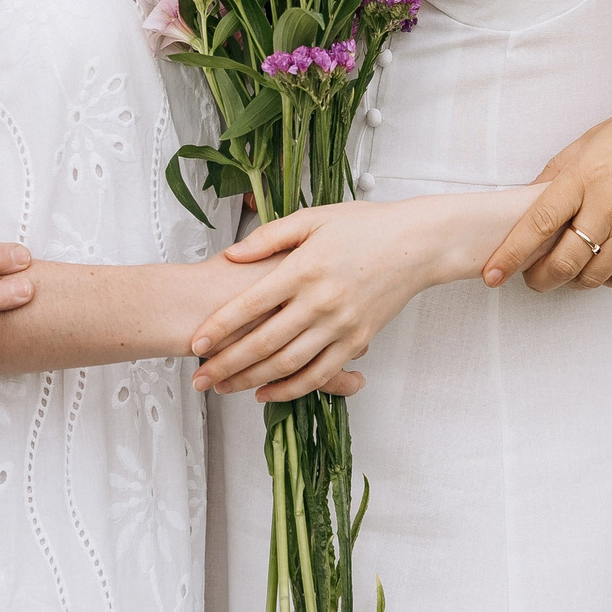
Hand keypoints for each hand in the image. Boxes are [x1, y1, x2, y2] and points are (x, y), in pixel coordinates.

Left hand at [188, 201, 451, 402]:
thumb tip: (231, 254)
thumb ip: (269, 237)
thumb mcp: (313, 218)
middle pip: (265, 342)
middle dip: (227, 364)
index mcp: (304, 268)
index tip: (196, 342)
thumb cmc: (363, 226)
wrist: (415, 244)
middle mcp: (321, 301)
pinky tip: (267, 393)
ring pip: (289, 364)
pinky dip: (292, 388)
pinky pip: (320, 373)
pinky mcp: (357, 341)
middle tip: (200, 378)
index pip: (252, 304)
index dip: (221, 326)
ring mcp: (341, 325)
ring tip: (225, 388)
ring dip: (253, 381)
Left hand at [482, 91, 611, 291]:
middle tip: (530, 279)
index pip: (538, 223)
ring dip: (571, 281)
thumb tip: (530, 198)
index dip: (511, 253)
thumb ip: (561, 170)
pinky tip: (598, 268)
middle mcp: (609, 205)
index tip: (491, 274)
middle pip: (563, 262)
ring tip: (564, 272)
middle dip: (539, 279)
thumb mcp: (595, 138)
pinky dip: (604, 279)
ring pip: (592, 276)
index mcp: (585, 174)